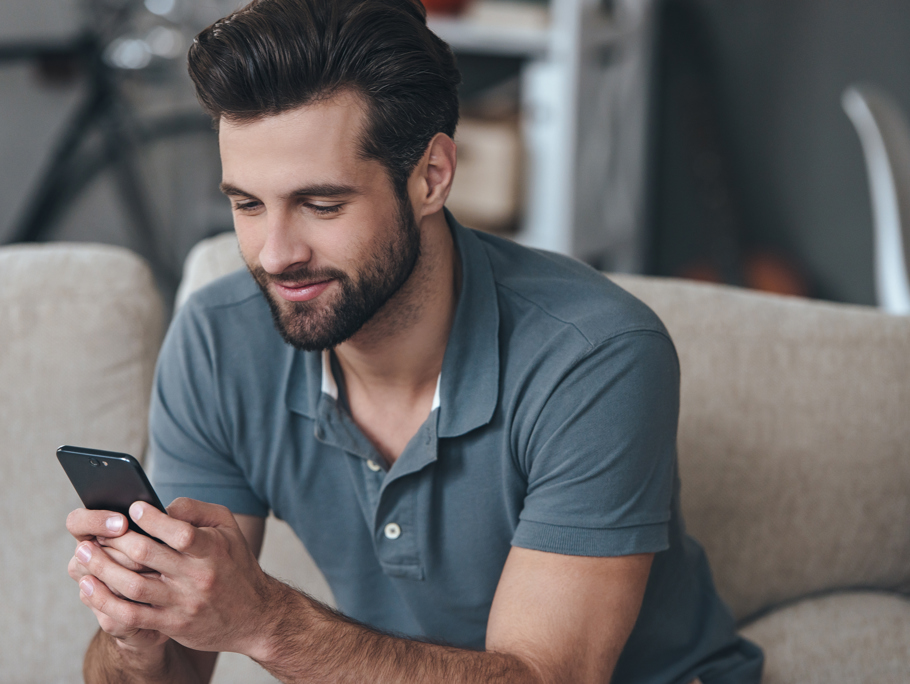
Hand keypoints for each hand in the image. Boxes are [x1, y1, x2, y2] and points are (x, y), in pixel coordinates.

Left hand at [71, 497, 281, 656]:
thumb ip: (196, 510)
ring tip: (83, 553)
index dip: (152, 518)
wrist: (255, 616)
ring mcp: (183, 603)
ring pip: (132, 586)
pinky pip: (130, 615)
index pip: (179, 532)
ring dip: (101, 568)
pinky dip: (104, 601)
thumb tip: (161, 505)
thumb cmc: (235, 564)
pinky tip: (89, 587)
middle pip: (146, 555)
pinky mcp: (172, 625)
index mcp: (213, 550)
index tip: (133, 507)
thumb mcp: (228, 528)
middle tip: (96, 530)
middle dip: (115, 539)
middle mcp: (198, 577)